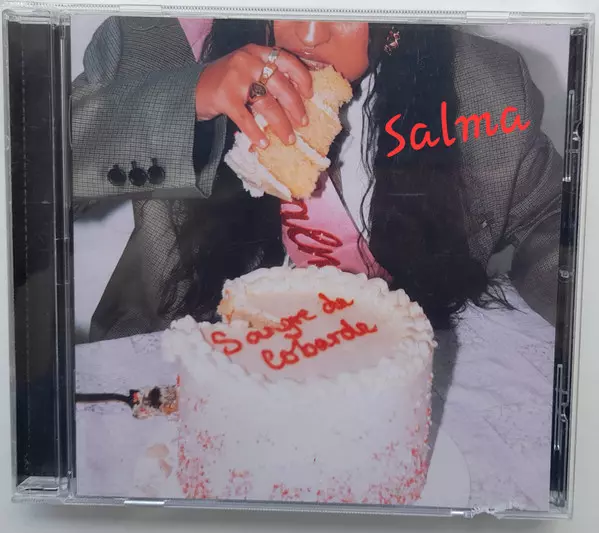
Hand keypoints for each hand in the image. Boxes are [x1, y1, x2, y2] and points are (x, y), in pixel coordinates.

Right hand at [195, 44, 312, 148]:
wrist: (192, 89)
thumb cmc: (224, 83)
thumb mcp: (247, 70)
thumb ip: (267, 76)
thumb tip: (296, 99)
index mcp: (256, 52)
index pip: (286, 59)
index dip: (301, 77)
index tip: (309, 94)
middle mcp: (248, 61)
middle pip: (280, 85)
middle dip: (295, 107)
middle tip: (303, 123)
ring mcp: (236, 78)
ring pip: (267, 103)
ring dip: (281, 124)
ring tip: (288, 138)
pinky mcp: (225, 97)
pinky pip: (246, 118)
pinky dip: (255, 133)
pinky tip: (263, 143)